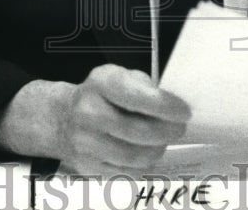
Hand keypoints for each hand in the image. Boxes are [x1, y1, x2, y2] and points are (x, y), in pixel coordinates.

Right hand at [55, 64, 190, 175]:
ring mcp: (85, 142)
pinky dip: (142, 163)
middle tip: (180, 128)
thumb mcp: (120, 76)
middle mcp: (88, 112)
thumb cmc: (102, 95)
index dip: (165, 107)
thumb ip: (145, 87)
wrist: (63, 117)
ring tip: (163, 140)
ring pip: (135, 156)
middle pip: (139, 131)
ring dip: (157, 149)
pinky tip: (145, 151)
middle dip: (167, 131)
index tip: (184, 111)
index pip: (136, 97)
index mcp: (101, 82)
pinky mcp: (87, 166)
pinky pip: (126, 171)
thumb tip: (173, 107)